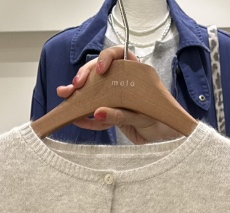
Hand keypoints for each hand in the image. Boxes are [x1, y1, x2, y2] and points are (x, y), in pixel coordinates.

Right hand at [56, 46, 181, 143]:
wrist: (165, 139)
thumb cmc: (160, 120)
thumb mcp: (142, 116)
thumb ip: (120, 115)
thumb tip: (98, 112)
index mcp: (135, 74)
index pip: (119, 55)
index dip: (107, 58)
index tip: (101, 69)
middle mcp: (123, 82)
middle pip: (100, 72)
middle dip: (85, 75)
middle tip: (75, 85)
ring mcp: (116, 98)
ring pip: (94, 91)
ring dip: (78, 93)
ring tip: (65, 94)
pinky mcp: (112, 115)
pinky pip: (96, 115)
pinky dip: (85, 117)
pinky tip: (74, 117)